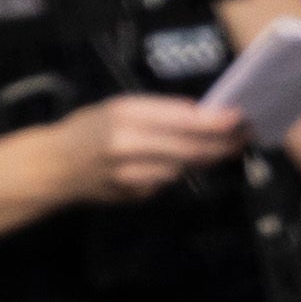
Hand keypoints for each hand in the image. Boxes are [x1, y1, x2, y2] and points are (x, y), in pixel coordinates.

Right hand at [49, 95, 244, 206]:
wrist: (54, 167)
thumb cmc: (89, 128)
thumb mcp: (119, 106)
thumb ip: (158, 110)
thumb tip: (202, 114)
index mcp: (126, 115)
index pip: (181, 120)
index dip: (214, 122)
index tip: (239, 118)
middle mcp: (129, 145)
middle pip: (189, 148)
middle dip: (222, 143)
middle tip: (246, 136)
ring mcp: (131, 175)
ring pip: (183, 168)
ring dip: (208, 158)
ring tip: (228, 146)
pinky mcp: (133, 195)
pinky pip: (168, 182)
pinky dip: (182, 171)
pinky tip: (192, 161)